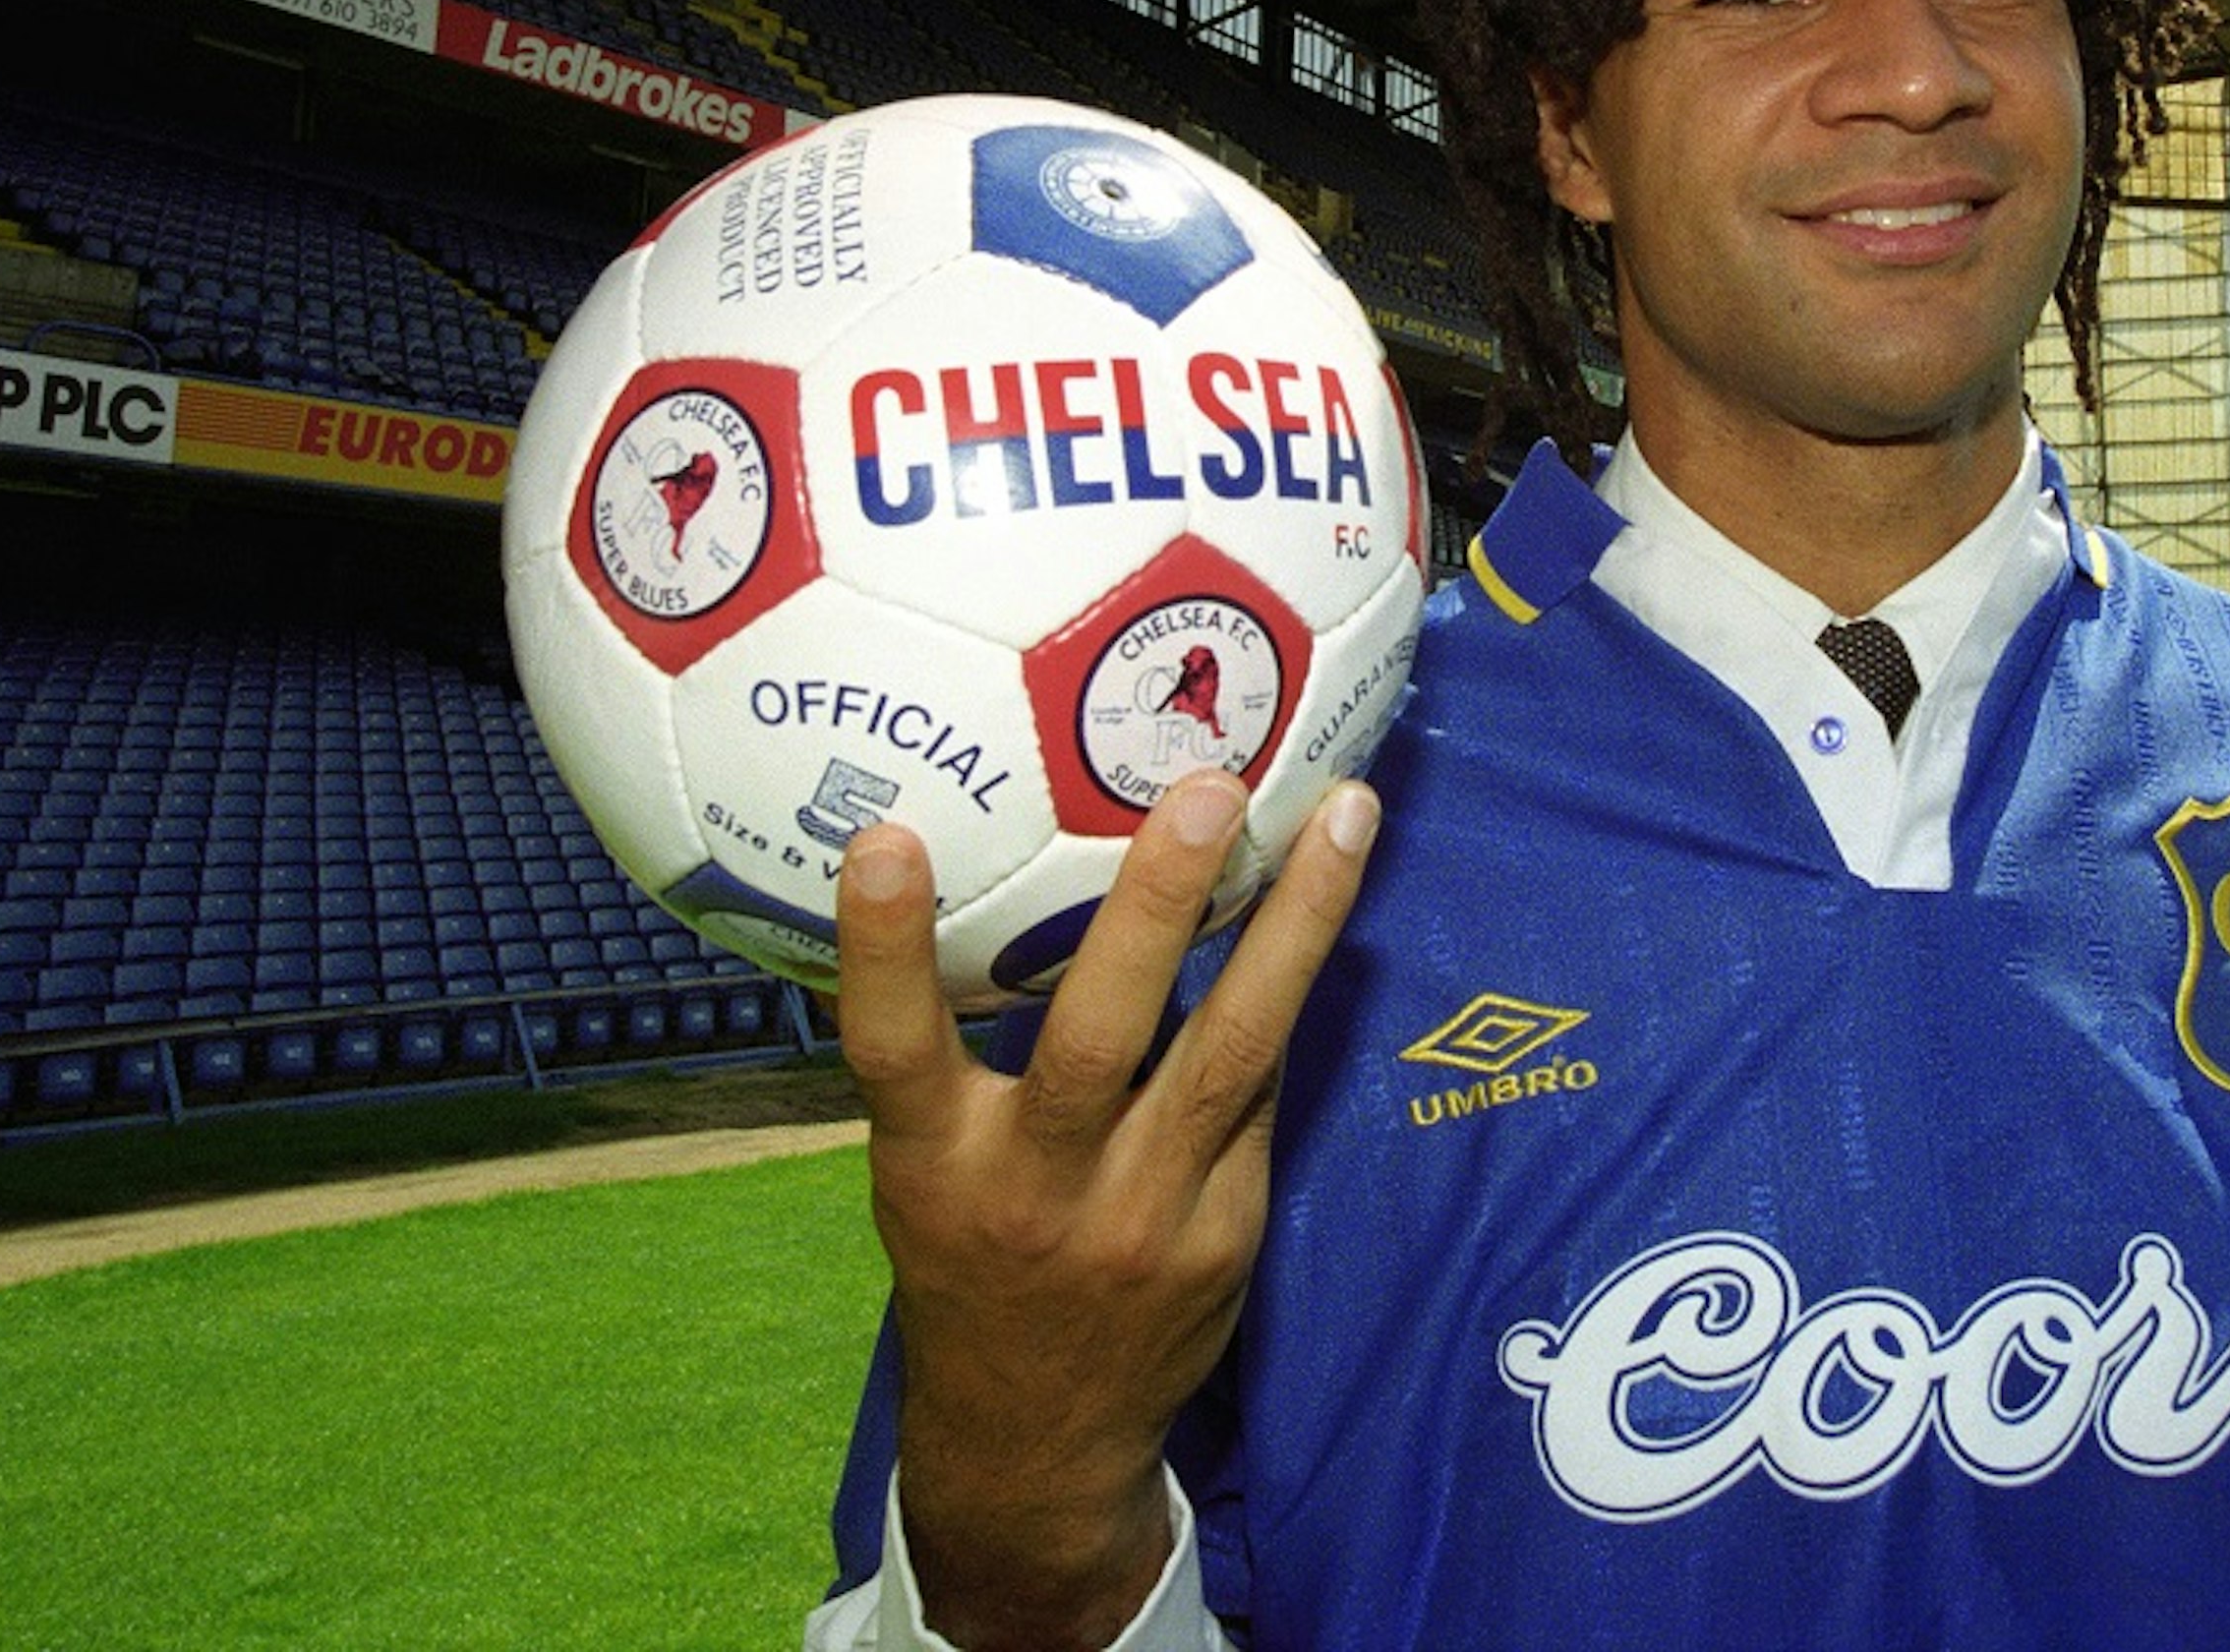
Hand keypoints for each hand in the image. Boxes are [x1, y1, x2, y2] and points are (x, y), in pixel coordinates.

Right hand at [835, 769, 1379, 1650]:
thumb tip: (1002, 875)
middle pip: (1098, 1040)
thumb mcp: (926, 1173)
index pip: (893, 1051)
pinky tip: (1330, 900)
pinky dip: (1289, 996)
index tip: (888, 835)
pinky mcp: (1225, 1236)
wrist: (1036, 1442)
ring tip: (1344, 814)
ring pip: (1231, 1056)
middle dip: (1155, 910)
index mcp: (934, 1167)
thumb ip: (955, 1059)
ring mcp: (1143, 1218)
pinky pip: (1261, 1094)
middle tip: (1207, 787)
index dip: (884, 948)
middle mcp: (1036, 1190)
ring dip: (1295, 926)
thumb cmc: (970, 1260)